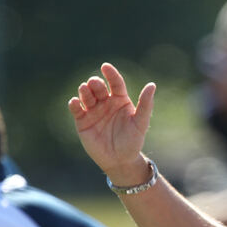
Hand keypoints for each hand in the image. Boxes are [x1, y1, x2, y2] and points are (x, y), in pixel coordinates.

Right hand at [68, 63, 155, 181]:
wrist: (120, 160)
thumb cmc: (133, 140)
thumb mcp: (141, 122)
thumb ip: (146, 104)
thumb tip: (152, 85)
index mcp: (121, 99)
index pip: (115, 82)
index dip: (111, 74)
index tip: (105, 66)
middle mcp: (106, 102)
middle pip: (99, 87)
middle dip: (96, 83)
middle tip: (94, 83)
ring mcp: (93, 111)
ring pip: (86, 96)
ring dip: (85, 91)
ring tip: (85, 89)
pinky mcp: (82, 121)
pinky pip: (76, 110)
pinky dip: (74, 104)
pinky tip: (75, 102)